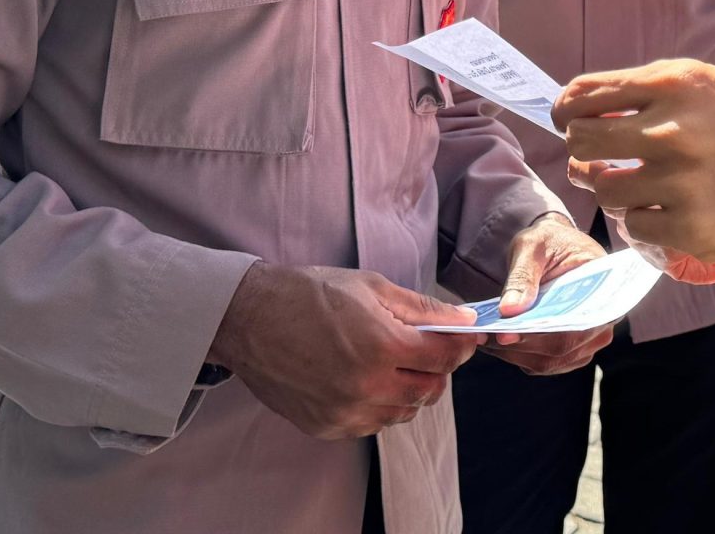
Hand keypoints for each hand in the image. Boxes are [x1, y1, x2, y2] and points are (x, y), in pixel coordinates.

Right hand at [209, 263, 479, 439]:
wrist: (249, 319)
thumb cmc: (308, 294)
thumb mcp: (371, 287)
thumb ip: (422, 308)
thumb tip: (463, 320)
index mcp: (382, 347)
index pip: (445, 356)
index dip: (462, 344)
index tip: (465, 336)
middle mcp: (367, 387)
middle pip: (430, 389)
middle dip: (437, 368)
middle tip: (426, 348)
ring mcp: (346, 412)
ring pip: (403, 412)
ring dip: (409, 389)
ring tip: (390, 363)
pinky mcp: (328, 427)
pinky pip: (372, 424)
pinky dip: (379, 405)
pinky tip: (364, 380)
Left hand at [481, 213, 612, 376]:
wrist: (553, 245)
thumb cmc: (548, 242)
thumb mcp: (533, 247)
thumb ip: (523, 276)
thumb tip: (509, 310)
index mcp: (604, 292)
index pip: (577, 324)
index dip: (543, 335)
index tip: (506, 334)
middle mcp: (601, 323)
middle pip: (561, 349)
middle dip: (519, 345)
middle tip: (483, 336)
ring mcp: (586, 341)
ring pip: (548, 361)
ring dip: (513, 353)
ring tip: (483, 337)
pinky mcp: (567, 351)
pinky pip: (541, 362)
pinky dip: (515, 354)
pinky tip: (493, 340)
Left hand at [556, 60, 714, 278]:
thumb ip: (658, 92)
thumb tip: (594, 106)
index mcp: (675, 83)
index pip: (585, 94)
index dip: (566, 110)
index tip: (565, 122)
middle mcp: (670, 128)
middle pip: (582, 140)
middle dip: (580, 152)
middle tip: (591, 162)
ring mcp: (677, 181)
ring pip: (604, 189)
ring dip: (611, 190)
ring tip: (634, 189)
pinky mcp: (687, 227)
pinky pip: (634, 226)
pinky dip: (644, 222)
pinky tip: (669, 214)